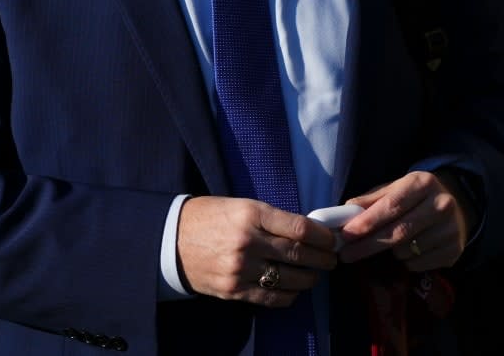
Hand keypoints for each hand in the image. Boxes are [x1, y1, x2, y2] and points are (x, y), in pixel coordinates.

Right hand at [176, 196, 337, 306]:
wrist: (171, 238)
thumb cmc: (209, 216)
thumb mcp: (241, 205)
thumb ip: (272, 218)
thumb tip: (309, 230)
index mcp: (251, 213)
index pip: (300, 228)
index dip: (323, 236)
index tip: (332, 239)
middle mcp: (247, 241)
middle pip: (299, 254)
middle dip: (322, 259)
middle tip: (331, 259)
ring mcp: (240, 268)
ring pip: (290, 279)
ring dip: (309, 278)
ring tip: (314, 274)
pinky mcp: (233, 290)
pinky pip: (271, 297)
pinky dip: (289, 295)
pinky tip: (293, 289)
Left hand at [337, 171, 471, 270]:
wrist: (457, 205)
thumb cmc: (416, 197)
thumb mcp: (395, 189)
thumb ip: (370, 200)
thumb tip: (344, 212)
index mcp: (422, 183)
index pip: (392, 206)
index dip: (368, 222)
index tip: (347, 235)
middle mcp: (441, 204)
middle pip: (398, 232)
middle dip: (368, 245)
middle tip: (346, 255)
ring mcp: (450, 229)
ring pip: (407, 251)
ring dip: (390, 253)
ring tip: (388, 245)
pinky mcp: (455, 250)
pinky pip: (419, 264)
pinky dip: (406, 262)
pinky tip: (407, 252)